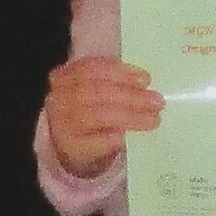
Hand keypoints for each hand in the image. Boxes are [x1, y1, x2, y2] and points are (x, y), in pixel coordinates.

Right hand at [41, 53, 162, 179]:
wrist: (70, 146)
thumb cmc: (89, 112)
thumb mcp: (94, 91)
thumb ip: (114, 83)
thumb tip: (146, 84)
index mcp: (65, 77)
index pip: (90, 68)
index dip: (119, 72)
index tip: (145, 79)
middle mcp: (59, 98)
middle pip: (95, 92)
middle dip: (130, 95)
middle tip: (156, 101)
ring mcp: (63, 124)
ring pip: (98, 115)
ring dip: (130, 116)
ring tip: (153, 119)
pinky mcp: (71, 147)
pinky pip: (95, 141)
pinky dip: (114, 137)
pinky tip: (128, 136)